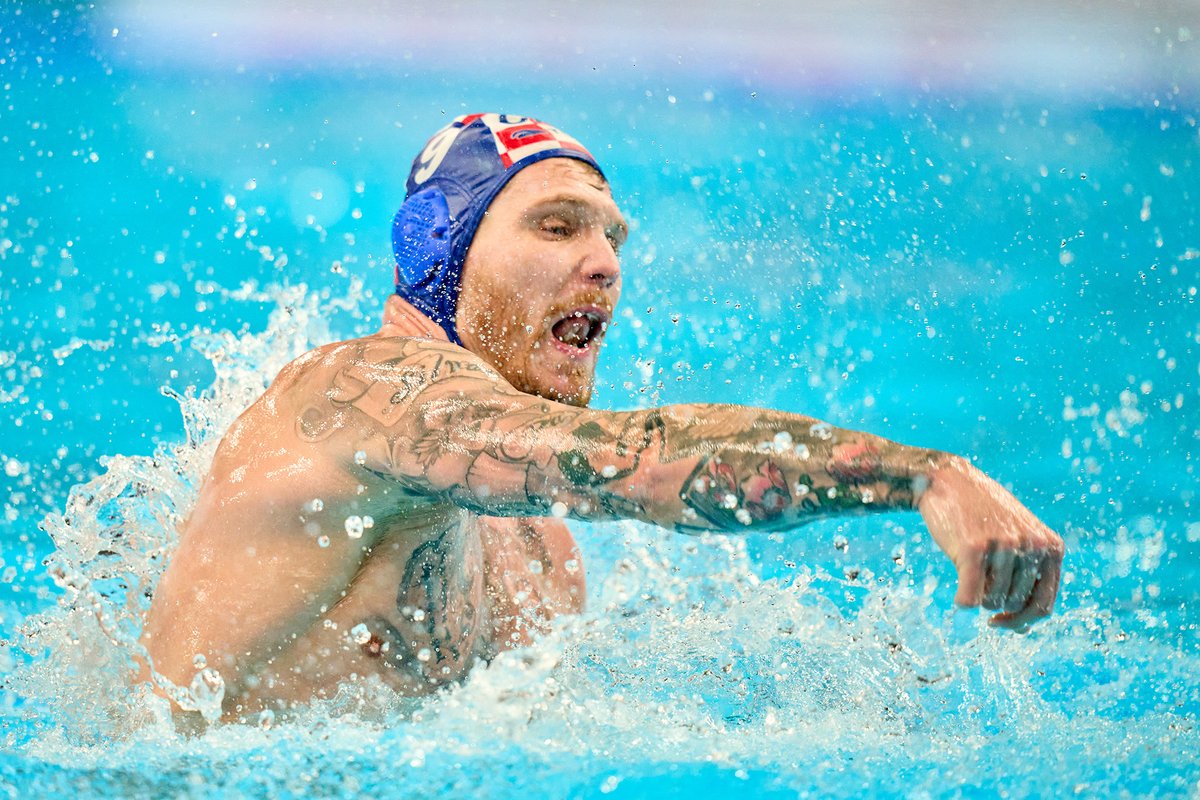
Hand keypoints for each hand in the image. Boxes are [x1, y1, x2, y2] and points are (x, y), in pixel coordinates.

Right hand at [917, 455, 1063, 630]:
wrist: (948, 481)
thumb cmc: (981, 516)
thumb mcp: (1017, 541)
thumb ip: (1027, 578)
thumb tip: (1022, 628)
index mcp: (1050, 546)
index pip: (1043, 605)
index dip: (1020, 621)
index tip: (999, 622)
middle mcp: (1033, 546)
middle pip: (1014, 605)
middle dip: (994, 602)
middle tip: (978, 582)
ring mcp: (1005, 546)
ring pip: (992, 602)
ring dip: (977, 595)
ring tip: (969, 571)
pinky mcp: (974, 548)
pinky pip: (970, 597)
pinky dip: (962, 601)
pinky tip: (958, 595)